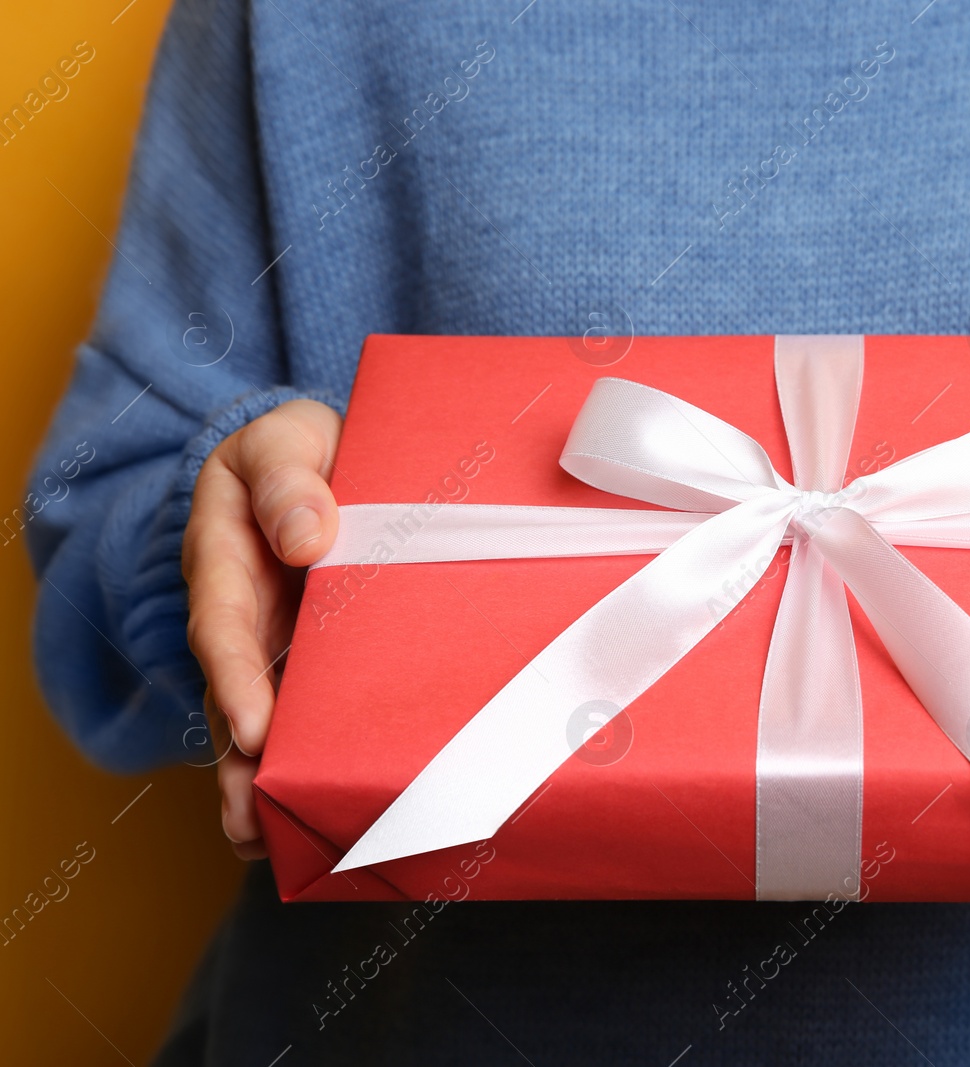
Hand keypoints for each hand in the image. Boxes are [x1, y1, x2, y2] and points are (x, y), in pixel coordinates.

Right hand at [181, 399, 341, 858]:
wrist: (336, 454)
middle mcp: (242, 615)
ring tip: (270, 842)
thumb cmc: (306, 447)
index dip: (237, 679)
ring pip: (263, 721)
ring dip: (263, 782)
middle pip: (234, 696)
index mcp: (225, 560)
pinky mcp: (315, 664)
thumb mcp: (284, 440)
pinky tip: (313, 819)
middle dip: (240, 761)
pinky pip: (306, 716)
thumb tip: (304, 536)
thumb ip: (286, 479)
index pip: (223, 627)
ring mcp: (276, 645)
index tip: (255, 728)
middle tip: (253, 819)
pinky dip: (304, 764)